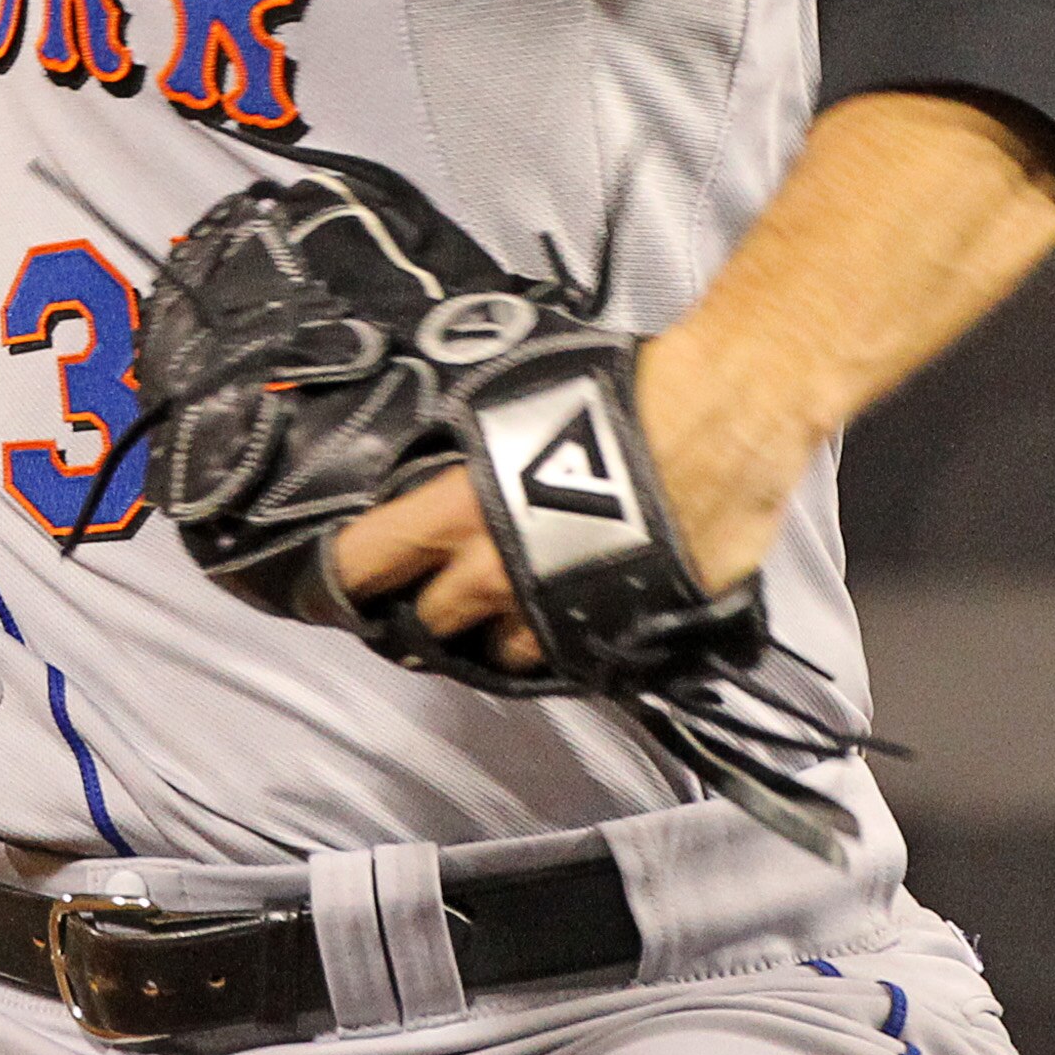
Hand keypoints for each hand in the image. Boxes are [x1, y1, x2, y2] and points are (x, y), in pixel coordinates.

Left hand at [326, 330, 813, 666]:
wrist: (721, 423)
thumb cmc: (623, 394)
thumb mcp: (517, 400)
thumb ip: (471, 452)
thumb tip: (442, 471)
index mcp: (460, 512)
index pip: (366, 562)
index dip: (341, 581)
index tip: (334, 586)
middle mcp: (496, 575)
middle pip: (427, 623)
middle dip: (427, 609)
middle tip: (437, 591)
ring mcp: (554, 617)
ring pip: (497, 654)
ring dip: (496, 634)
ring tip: (512, 602)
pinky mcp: (611, 640)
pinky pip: (566, 660)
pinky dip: (559, 644)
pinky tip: (570, 614)